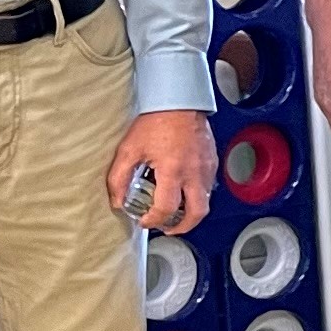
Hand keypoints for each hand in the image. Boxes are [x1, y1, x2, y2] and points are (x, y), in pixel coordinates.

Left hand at [105, 111, 213, 234]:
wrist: (179, 102)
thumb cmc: (155, 122)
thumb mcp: (129, 149)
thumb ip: (118, 178)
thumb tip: (117, 201)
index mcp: (173, 170)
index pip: (167, 208)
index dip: (154, 220)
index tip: (145, 221)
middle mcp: (194, 173)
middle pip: (197, 213)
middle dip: (182, 227)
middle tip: (168, 228)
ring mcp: (207, 168)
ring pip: (205, 201)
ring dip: (190, 211)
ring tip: (174, 210)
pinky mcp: (212, 162)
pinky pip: (207, 185)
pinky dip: (196, 194)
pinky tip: (182, 188)